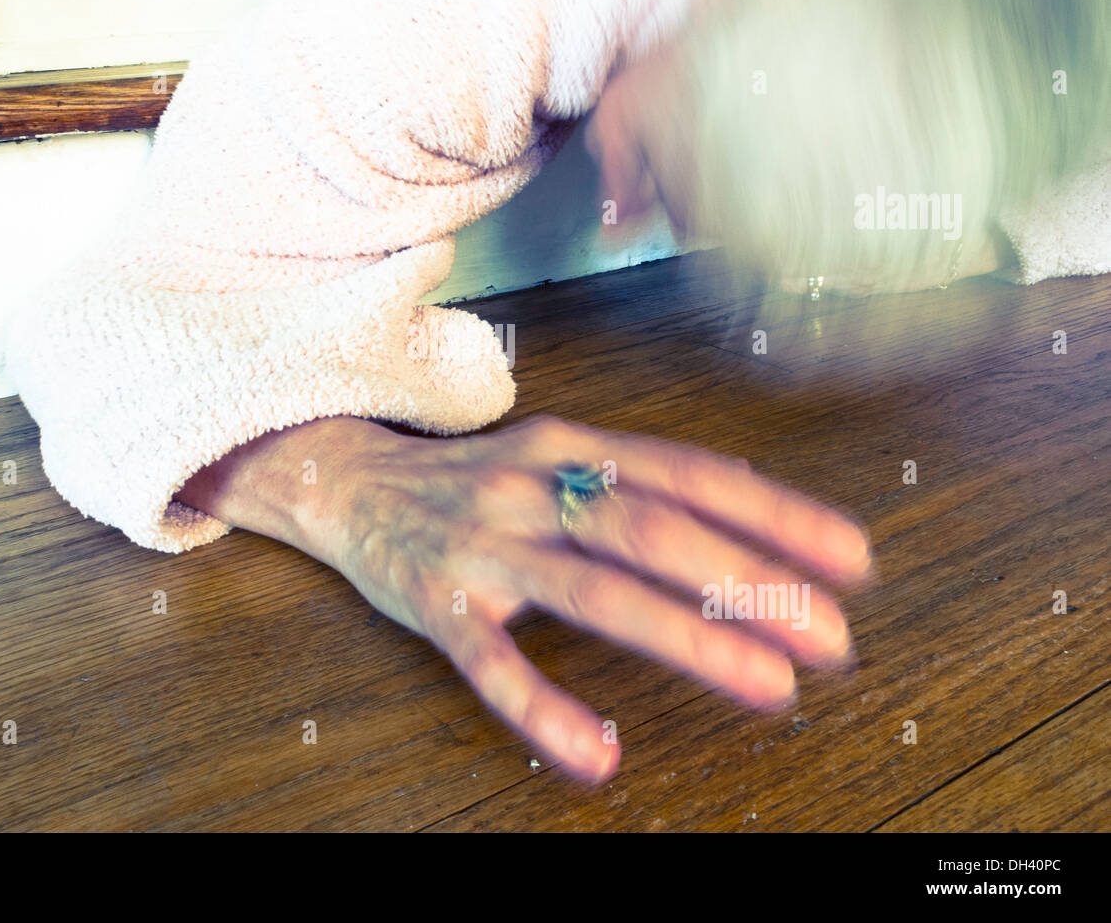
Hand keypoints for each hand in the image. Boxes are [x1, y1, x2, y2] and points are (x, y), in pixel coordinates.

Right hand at [179, 414, 871, 783]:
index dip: (775, 514)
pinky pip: (494, 662)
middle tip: (830, 635)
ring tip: (766, 684)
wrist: (344, 478)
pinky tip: (598, 750)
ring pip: (593, 589)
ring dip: (686, 637)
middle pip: (654, 529)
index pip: (690, 474)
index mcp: (570, 447)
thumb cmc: (469, 477)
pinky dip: (546, 707)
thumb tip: (746, 498)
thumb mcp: (551, 453)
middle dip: (750, 582)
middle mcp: (533, 486)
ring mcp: (485, 544)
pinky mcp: (438, 601)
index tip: (852, 560)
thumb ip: (637, 476)